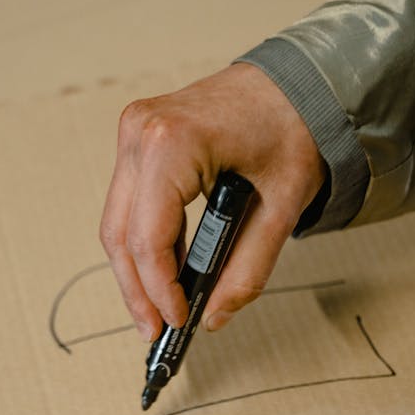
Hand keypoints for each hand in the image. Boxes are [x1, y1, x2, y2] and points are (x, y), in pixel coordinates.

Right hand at [99, 63, 325, 340]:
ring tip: (159, 312)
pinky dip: (145, 243)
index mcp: (172, 142)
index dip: (160, 291)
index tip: (178, 323)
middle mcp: (141, 133)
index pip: (149, 238)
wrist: (297, 81)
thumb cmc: (294, 129)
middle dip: (137, 291)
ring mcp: (134, 133)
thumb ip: (247, 270)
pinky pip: (130, 205)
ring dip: (136, 272)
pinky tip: (166, 274)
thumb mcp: (282, 207)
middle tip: (155, 333)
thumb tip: (214, 316)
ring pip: (118, 222)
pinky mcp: (140, 141)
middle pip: (120, 234)